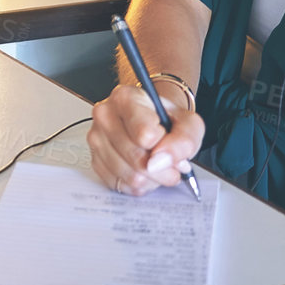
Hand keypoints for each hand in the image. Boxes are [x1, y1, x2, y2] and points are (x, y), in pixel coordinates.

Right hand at [87, 82, 204, 195]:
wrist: (154, 122)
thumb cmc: (167, 120)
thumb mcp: (188, 123)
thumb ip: (183, 140)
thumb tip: (162, 161)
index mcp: (125, 98)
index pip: (144, 134)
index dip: (163, 144)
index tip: (166, 136)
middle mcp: (105, 115)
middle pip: (138, 160)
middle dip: (162, 168)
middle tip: (170, 160)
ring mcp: (96, 139)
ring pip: (131, 177)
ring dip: (153, 178)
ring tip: (157, 164)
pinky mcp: (95, 161)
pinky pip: (123, 186)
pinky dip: (140, 185)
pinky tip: (144, 170)